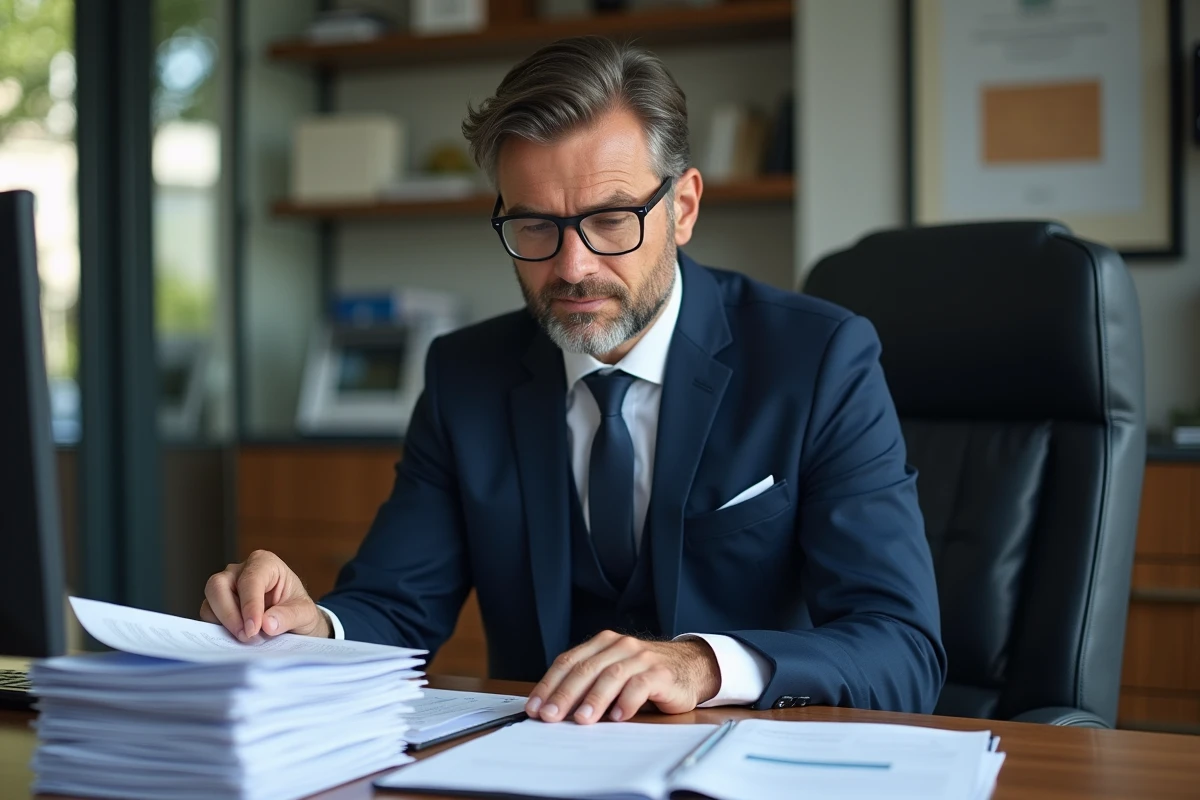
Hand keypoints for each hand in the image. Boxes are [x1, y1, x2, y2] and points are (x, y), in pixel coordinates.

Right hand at [200, 550, 329, 640]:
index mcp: (264, 563)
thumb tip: (267, 624)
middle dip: (230, 614)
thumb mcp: (305, 613)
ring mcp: (225, 588)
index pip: (250, 580)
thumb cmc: (298, 610)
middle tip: (246, 637)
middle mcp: (239, 572)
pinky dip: (219, 631)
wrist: (294, 622)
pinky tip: (237, 640)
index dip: (250, 605)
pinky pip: (208, 618)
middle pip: (218, 586)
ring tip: (248, 640)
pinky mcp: (217, 607)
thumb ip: (289, 616)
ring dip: (224, 625)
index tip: (254, 628)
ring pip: (210, 603)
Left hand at [525, 631, 720, 724]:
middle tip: (552, 716)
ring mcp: (641, 657)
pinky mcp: (661, 673)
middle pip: (586, 668)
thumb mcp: (612, 674)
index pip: (568, 661)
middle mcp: (620, 646)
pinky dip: (627, 701)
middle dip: (565, 693)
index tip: (536, 707)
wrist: (689, 666)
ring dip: (594, 699)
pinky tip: (618, 717)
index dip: (549, 684)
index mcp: (602, 643)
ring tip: (582, 720)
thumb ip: (588, 684)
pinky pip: (640, 685)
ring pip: (612, 675)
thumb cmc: (643, 674)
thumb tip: (553, 710)